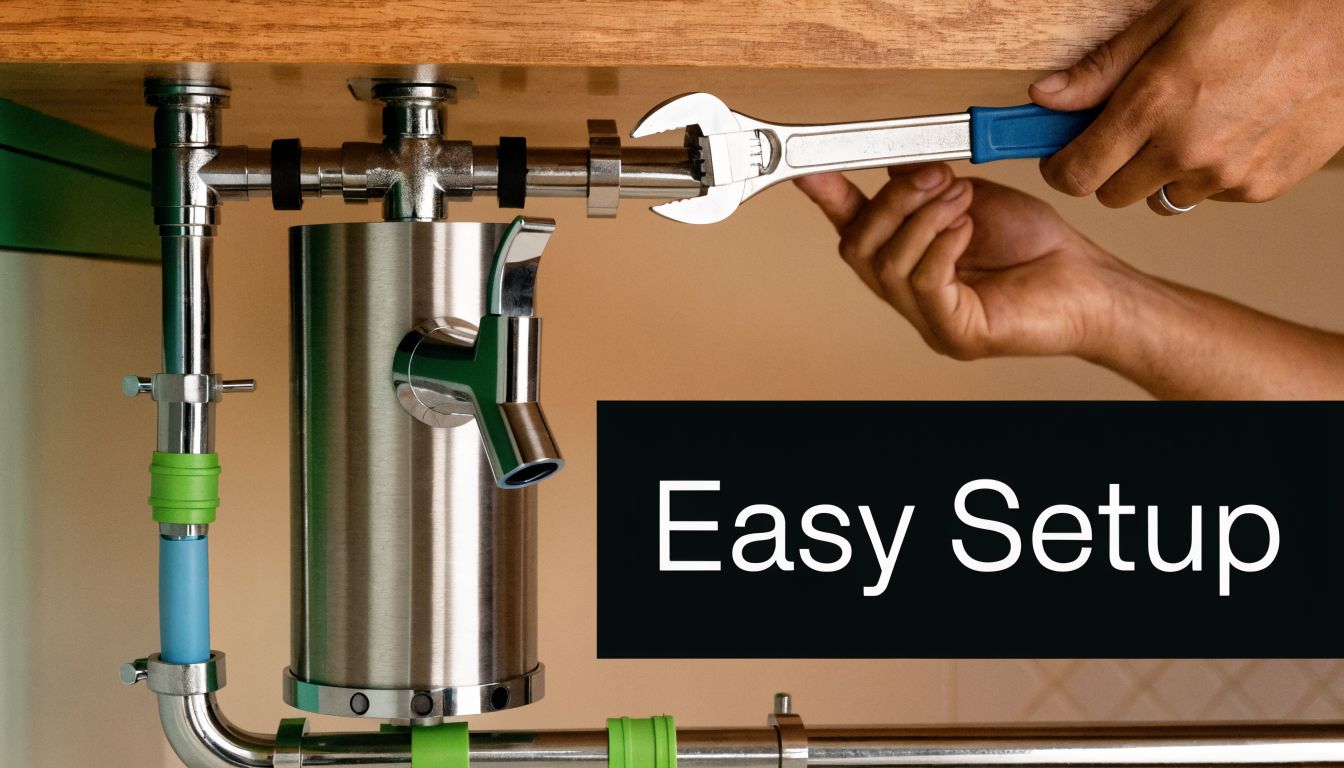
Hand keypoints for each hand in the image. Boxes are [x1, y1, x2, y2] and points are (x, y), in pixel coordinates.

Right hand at [794, 164, 1133, 359]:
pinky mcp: (957, 336)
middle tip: (935, 177)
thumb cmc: (1038, 249)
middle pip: (858, 250)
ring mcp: (930, 321)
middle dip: (889, 204)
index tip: (810, 170)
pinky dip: (940, 245)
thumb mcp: (972, 200)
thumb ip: (928, 188)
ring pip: (888, 265)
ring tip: (961, 198)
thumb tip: (891, 164)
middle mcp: (911, 297)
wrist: (1091, 283)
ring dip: (922, 219)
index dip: (828, 200)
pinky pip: (926, 285)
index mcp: (909, 263)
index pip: (854, 231)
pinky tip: (965, 229)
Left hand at [1030, 0, 1343, 213]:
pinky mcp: (1262, 187)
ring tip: (1189, 124)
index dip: (1061, 167)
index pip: (1078, 174)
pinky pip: (1212, 197)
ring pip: (1163, 199)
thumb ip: (1102, 68)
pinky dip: (1209, 174)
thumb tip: (1045, 98)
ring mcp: (1228, 175)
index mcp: (1155, 104)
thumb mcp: (1171, 18)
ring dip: (1161, 173)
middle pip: (1113, 195)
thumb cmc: (1265, 6)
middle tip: (1127, 133)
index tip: (1062, 156)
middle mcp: (1187, 149)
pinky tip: (1230, 130)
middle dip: (1109, 168)